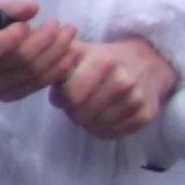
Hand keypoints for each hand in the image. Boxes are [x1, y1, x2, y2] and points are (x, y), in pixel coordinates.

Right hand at [0, 0, 80, 100]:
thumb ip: (11, 7)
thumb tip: (34, 7)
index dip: (12, 37)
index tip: (26, 24)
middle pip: (19, 60)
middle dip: (46, 39)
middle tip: (60, 23)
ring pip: (32, 73)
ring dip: (57, 52)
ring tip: (70, 34)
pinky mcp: (9, 96)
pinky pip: (38, 85)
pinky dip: (58, 69)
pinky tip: (71, 54)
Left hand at [54, 35, 176, 138]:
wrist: (148, 62)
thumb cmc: (104, 58)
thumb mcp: (80, 50)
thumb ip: (57, 60)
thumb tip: (37, 70)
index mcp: (103, 61)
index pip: (70, 95)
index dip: (60, 99)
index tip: (61, 95)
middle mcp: (123, 81)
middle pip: (81, 115)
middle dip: (73, 111)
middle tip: (76, 104)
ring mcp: (136, 99)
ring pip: (96, 127)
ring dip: (86, 121)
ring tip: (88, 109)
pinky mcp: (145, 115)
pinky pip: (112, 133)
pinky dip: (102, 129)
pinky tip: (102, 115)